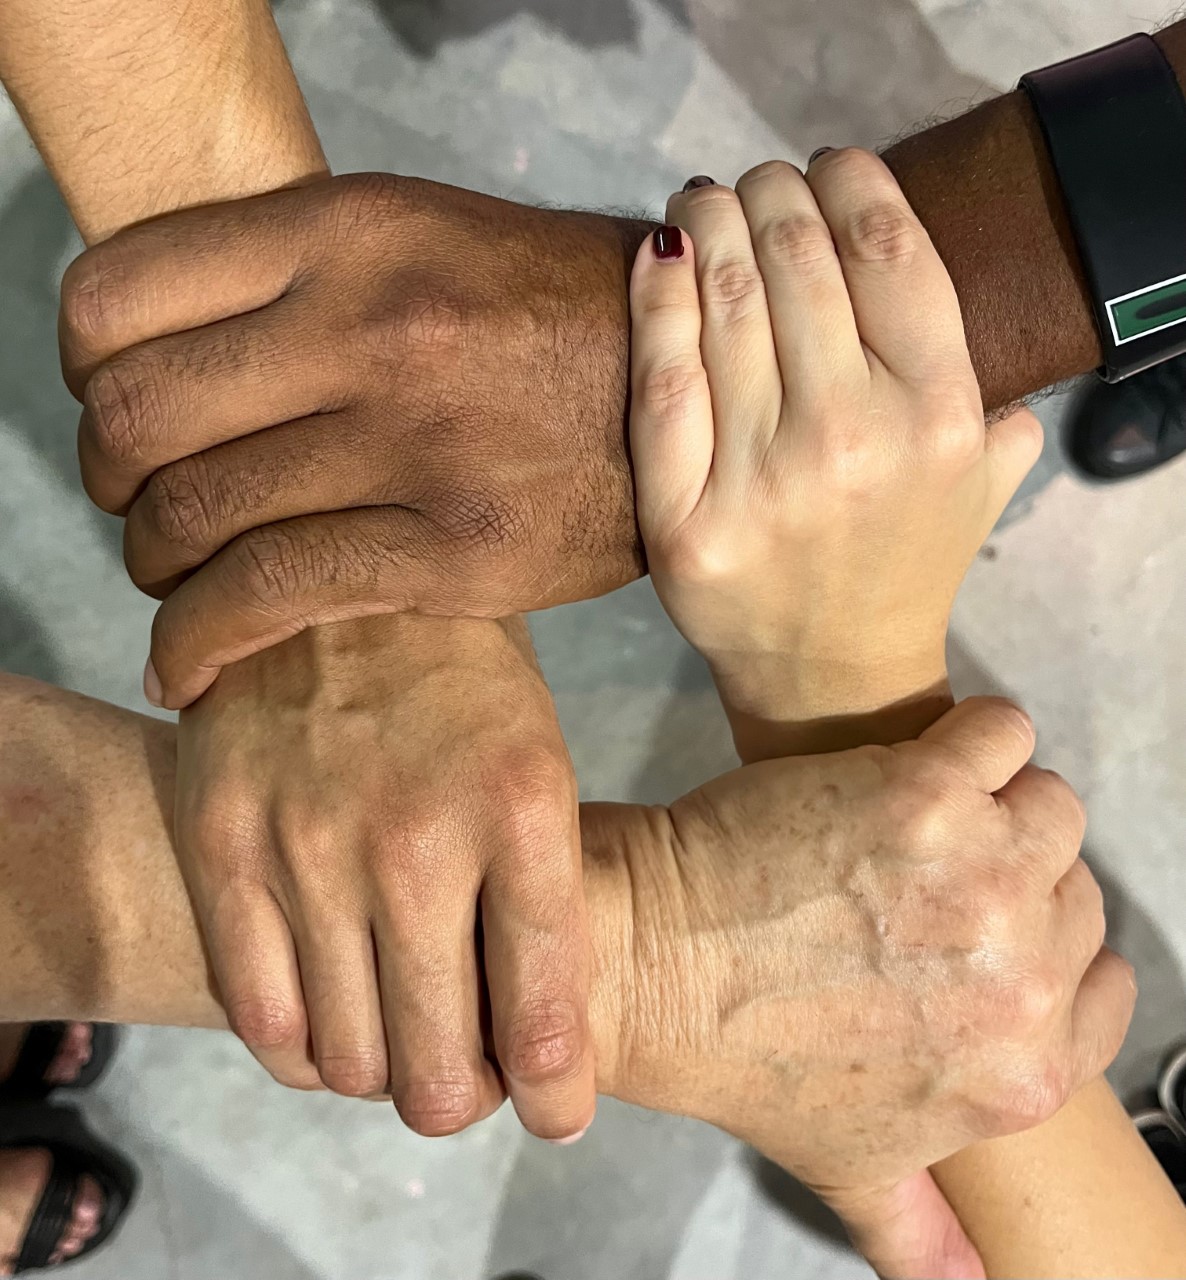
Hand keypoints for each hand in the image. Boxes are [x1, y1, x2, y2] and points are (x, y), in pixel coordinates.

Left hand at [58, 173, 652, 707]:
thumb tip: (163, 355)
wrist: (698, 388)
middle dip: (107, 479)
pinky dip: (197, 643)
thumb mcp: (424, 238)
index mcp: (350, 232)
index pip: (116, 298)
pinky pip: (270, 599)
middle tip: (139, 502)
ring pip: (194, 518)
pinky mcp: (452, 551)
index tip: (109, 405)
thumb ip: (293, 277)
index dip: (80, 367)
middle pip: (137, 419)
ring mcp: (414, 443)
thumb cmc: (548, 314)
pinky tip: (186, 667)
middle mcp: (372, 326)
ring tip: (174, 576)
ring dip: (152, 564)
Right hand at [175, 615, 595, 1140]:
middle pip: (440, 1072)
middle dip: (463, 1097)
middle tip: (468, 1071)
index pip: (546, 1016)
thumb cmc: (459, 673)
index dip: (555, 1091)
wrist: (336, 569)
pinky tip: (332, 1017)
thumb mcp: (539, 756)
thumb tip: (534, 1042)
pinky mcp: (221, 839)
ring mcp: (308, 841)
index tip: (554, 1104)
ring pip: (351, 1063)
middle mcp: (417, 834)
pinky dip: (305, 1049)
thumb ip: (542, 895)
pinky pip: (260, 1016)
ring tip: (403, 1030)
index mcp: (525, 804)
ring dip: (386, 1071)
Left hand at [602, 698, 1133, 1277]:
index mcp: (1025, 1070)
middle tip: (923, 866)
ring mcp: (983, 878)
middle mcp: (1024, 979)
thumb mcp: (849, 1166)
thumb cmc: (737, 1054)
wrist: (651, 960)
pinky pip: (999, 731)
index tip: (975, 915)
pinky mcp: (928, 794)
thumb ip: (922, 1229)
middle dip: (1006, 864)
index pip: (1100, 979)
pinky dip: (967, 734)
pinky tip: (903, 764)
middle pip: (1069, 880)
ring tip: (915, 811)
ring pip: (1046, 801)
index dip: (1036, 936)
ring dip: (992, 794)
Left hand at [628, 154, 1043, 753]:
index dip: (848, 183)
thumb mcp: (979, 482)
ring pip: (725, 305)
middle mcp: (857, 439)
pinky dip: (654, 304)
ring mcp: (765, 482)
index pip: (888, 251)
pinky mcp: (685, 524)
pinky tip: (654, 258)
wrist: (833, 678)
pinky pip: (663, 385)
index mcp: (942, 415)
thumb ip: (992, 392)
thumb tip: (962, 309)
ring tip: (701, 204)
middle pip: (797, 262)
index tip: (824, 169)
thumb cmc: (905, 565)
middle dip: (767, 197)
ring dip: (707, 226)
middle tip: (749, 188)